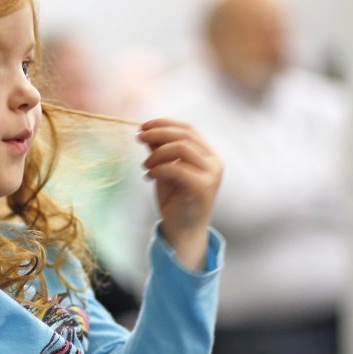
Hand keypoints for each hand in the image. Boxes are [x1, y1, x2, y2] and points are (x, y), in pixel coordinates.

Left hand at [137, 118, 222, 270]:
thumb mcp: (165, 170)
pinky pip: (177, 168)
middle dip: (158, 133)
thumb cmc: (175, 199)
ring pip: (182, 148)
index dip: (165, 124)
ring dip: (157, 153)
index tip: (143, 126)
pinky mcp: (203, 188)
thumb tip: (148, 132)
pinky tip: (148, 176)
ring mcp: (211, 174)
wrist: (183, 230)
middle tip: (138, 137)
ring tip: (145, 166)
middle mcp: (213, 161)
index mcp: (207, 154)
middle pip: (185, 135)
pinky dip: (158, 169)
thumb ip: (161, 151)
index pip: (188, 129)